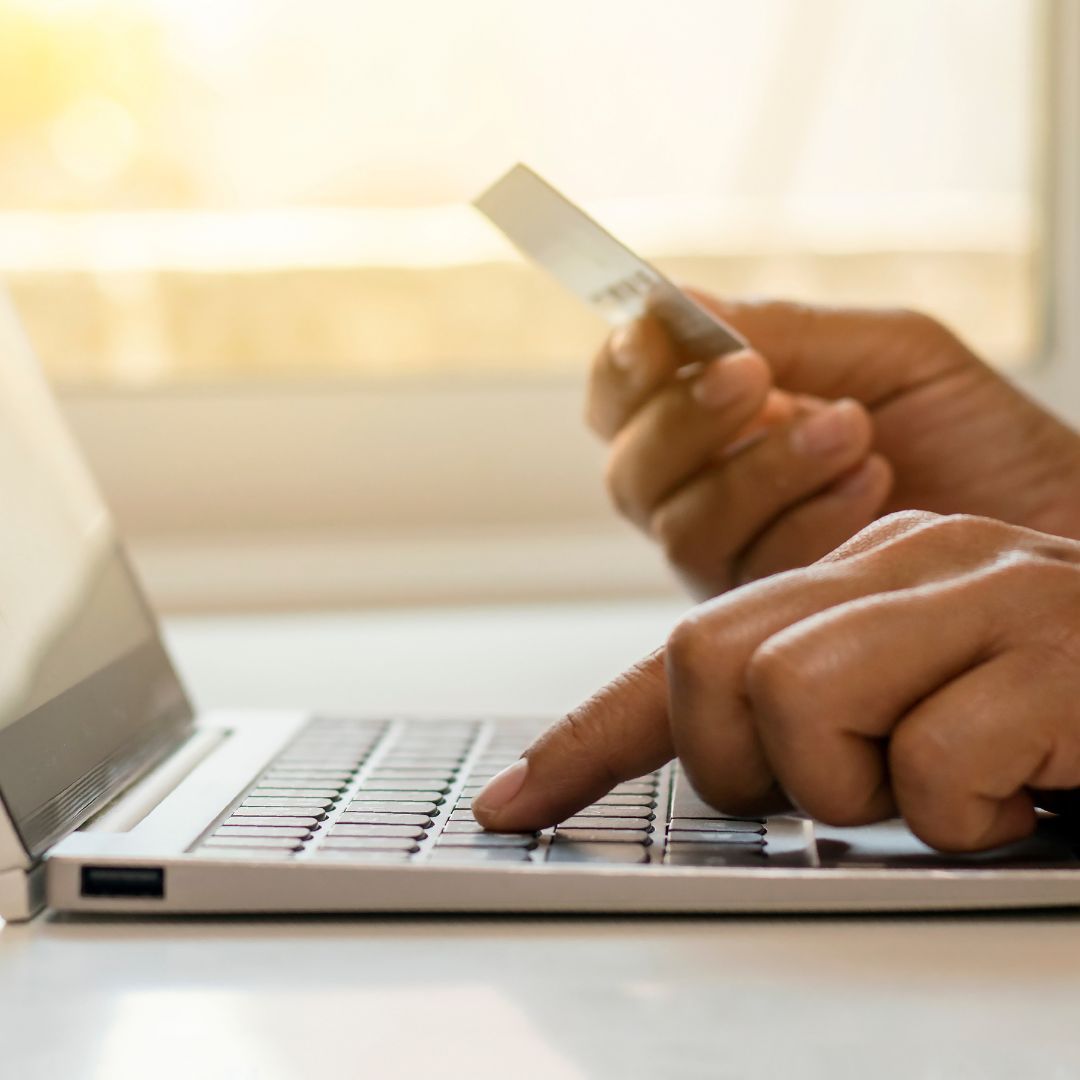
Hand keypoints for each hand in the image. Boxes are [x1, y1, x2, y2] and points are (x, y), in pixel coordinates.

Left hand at [474, 512, 1079, 851]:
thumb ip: (820, 703)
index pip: (682, 652)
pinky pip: (935, 761)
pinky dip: (968, 814)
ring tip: (953, 788)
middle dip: (752, 764)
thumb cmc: (1058, 712)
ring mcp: (983, 594)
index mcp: (856, 572)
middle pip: (712, 663)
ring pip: (801, 700)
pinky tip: (1027, 792)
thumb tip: (724, 755)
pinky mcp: (1060, 653)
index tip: (514, 806)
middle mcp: (906, 562)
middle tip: (851, 787)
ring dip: (866, 789)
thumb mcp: (915, 698)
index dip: (587, 739)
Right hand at [587, 300, 1079, 597]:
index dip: (623, 369)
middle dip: (684, 420)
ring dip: (760, 469)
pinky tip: (875, 490)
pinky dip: (805, 520)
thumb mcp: (890, 354)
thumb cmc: (984, 441)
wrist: (1063, 530)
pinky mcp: (774, 622)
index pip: (624, 400)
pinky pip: (743, 574)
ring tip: (853, 431)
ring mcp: (740, 564)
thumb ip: (781, 332)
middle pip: (631, 470)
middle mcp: (714, 496)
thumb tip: (676, 306)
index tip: (656, 336)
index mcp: (727, 424)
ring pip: (680, 524)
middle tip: (755, 378)